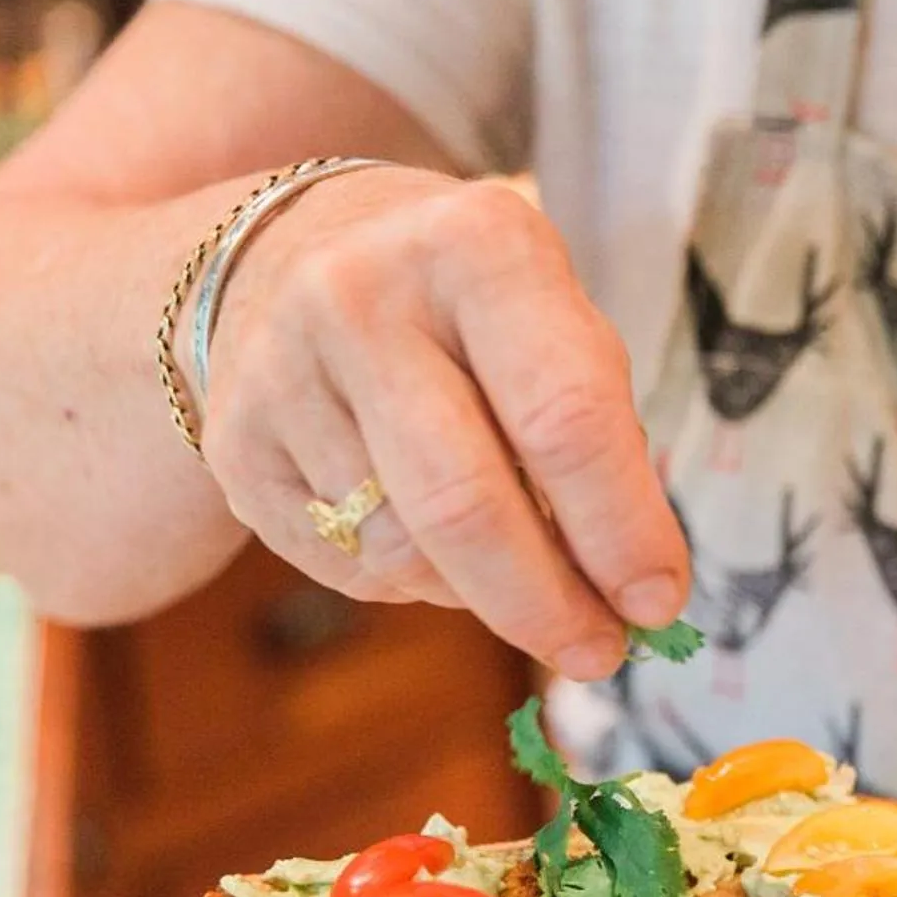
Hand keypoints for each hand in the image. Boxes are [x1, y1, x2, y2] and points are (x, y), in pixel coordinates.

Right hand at [198, 165, 686, 679]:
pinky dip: (414, 579)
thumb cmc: (464, 311)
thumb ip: (596, 443)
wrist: (289, 259)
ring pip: (407, 552)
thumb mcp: (549, 322)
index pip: (564, 416)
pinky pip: (352, 566)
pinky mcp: (237, 448)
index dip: (621, 530)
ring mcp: (282, 373)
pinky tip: (425, 531)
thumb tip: (627, 597)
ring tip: (508, 562)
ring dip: (481, 591)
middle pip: (466, 504)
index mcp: (476, 245)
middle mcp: (363, 297)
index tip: (659, 603)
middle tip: (600, 652)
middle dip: (546, 602)